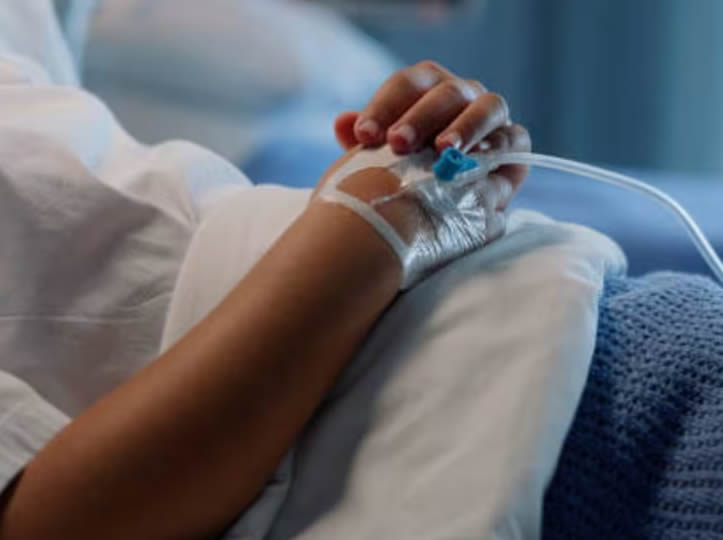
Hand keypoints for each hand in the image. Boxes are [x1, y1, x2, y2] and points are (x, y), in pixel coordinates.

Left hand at [333, 60, 531, 200]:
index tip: (362, 136)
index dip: (384, 106)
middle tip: (398, 143)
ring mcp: (490, 118)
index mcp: (425, 92)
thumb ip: (365, 143)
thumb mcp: (379, 161)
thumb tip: (343, 122)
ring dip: (465, 126)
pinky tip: (479, 163)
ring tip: (443, 151)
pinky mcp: (512, 145)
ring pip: (487, 105)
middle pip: (445, 91)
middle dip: (420, 117)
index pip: (407, 85)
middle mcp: (459, 97)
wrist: (434, 212)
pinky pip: (515, 138)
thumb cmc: (403, 178)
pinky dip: (499, 146)